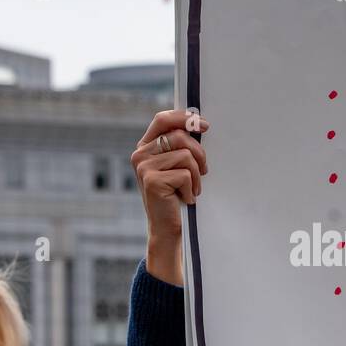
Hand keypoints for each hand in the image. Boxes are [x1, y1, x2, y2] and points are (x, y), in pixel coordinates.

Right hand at [132, 110, 208, 285]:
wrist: (166, 227)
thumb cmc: (175, 195)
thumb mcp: (176, 166)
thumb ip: (180, 145)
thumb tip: (198, 121)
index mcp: (145, 146)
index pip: (163, 119)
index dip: (184, 118)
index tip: (205, 125)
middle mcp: (140, 154)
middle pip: (179, 137)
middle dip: (199, 154)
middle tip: (203, 171)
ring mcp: (144, 167)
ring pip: (185, 156)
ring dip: (196, 176)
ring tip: (191, 189)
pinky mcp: (152, 181)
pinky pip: (185, 175)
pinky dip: (191, 189)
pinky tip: (184, 198)